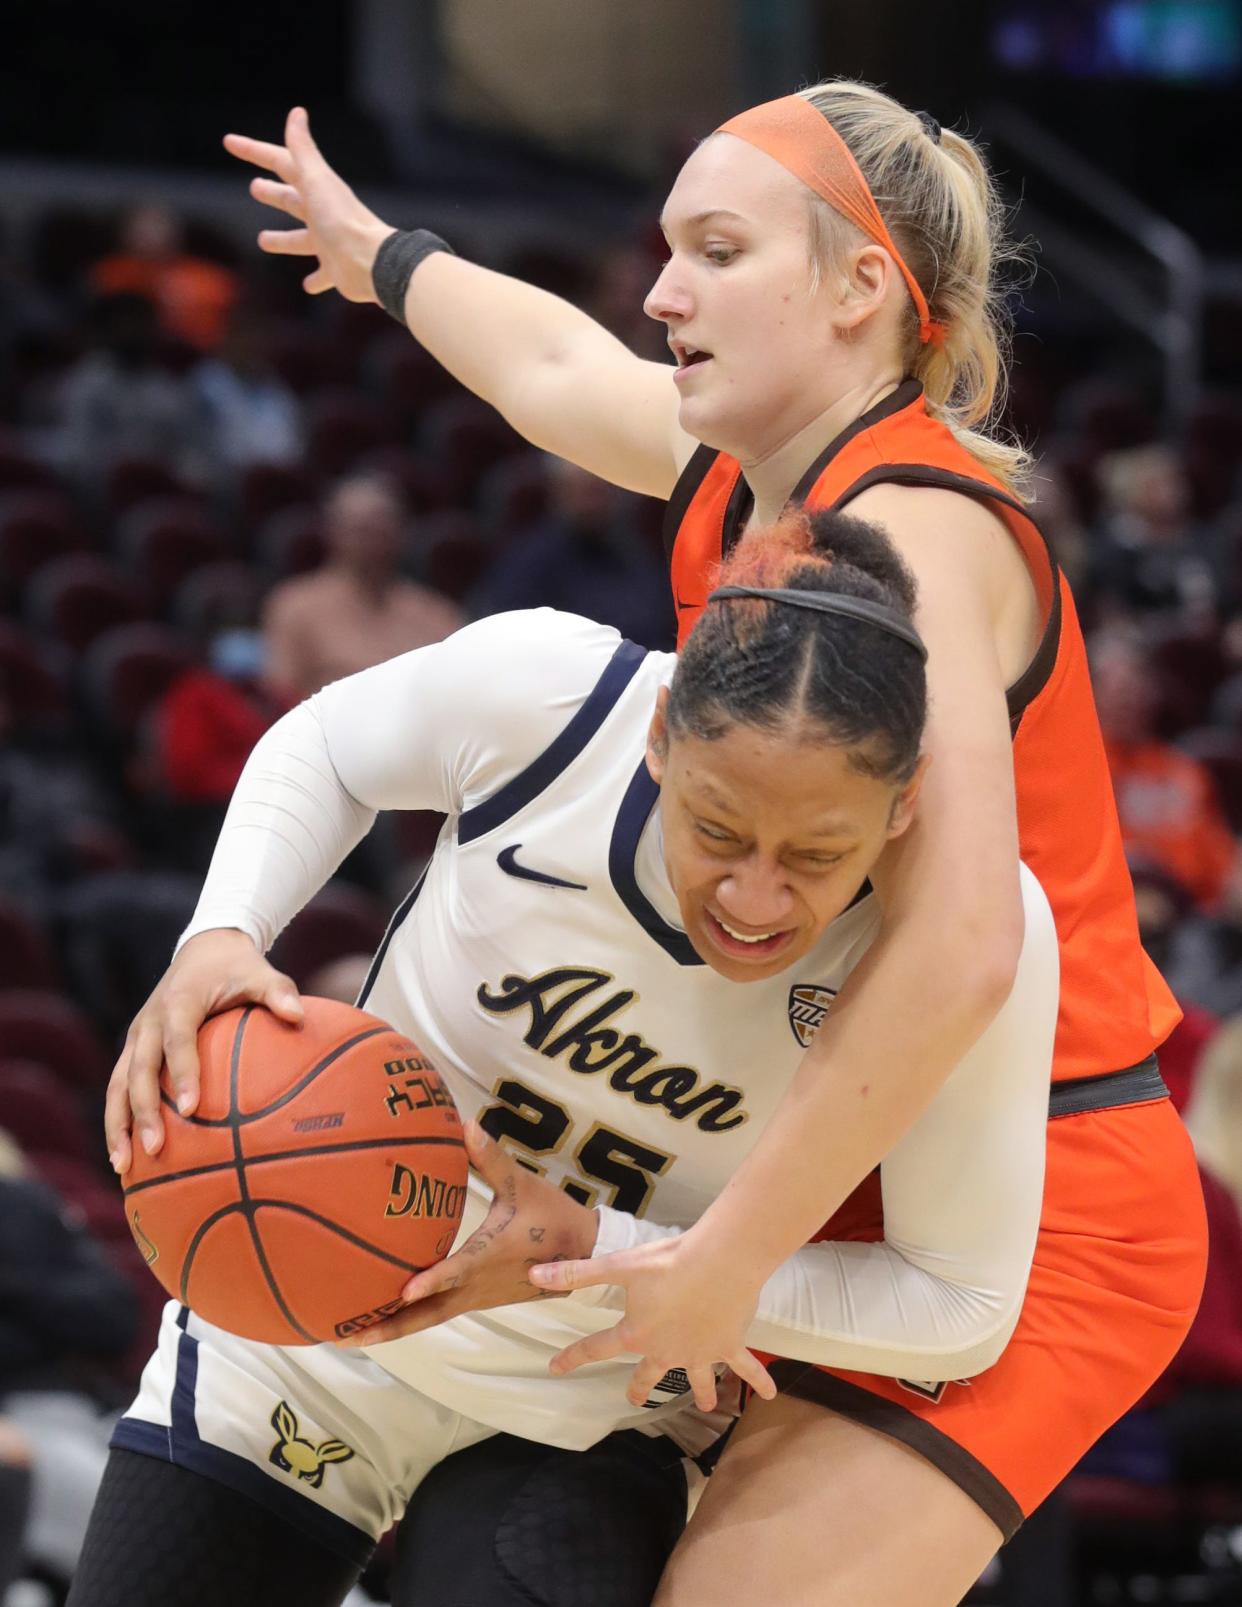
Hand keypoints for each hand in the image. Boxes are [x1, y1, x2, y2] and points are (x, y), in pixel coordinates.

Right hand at [105, 928, 302, 1173]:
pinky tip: (123, 1155)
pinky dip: (117, 1119)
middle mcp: (149, 1022)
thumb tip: (299, 1017)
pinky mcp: (133, 1049)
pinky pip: (119, 1086)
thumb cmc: (237, 966)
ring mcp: (136, 1037)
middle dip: (144, 1111)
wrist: (204, 947)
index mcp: (178, 1003)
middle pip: (139, 1070)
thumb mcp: (260, 972)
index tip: (190, 1108)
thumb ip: (279, 992)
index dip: (181, 1073)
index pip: (177, 1040)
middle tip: (156, 1148)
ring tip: (123, 1165)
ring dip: (117, 1124)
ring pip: (118, 1084)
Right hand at [224, 106, 393, 300]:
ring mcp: (329, 242)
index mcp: (315, 188)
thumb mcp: (316, 180)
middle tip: (254, 188)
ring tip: (263, 240)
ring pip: (301, 240)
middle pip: (291, 200)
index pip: (280, 162)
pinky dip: (315, 279)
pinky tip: (307, 286)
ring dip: (283, 240)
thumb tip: (297, 113)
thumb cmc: (341, 220)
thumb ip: (303, 150)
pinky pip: (322, 275)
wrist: (371, 262)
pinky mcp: (336, 270)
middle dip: (272, 193)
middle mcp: (322, 213)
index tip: (229, 142)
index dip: (254, 151)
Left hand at [337, 1123, 599, 1346]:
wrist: (584, 1253)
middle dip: (389, 1327)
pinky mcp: (479, 1298)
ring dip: (396, 1327)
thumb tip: (465, 1124)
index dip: (431, 1281)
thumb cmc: (552, 1215)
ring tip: (353, 1333)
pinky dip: (413, 1318)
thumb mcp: (522, 1184)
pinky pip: (441, 1311)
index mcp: (490, 1256)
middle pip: (430, 1313)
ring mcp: (478, 1297)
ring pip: (433, 1317)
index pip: (457, 1271)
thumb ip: (491, 1158)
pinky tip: (388, 1315)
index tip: (402, 1292)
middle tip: (349, 1337)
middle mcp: (479, 1285)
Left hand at [528, 1228, 776, 1410]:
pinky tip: (773, 1394)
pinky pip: (744, 1368)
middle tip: (633, 1398)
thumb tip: (533, 1277)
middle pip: (648, 1374)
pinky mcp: (728, 1345)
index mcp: (636, 1333)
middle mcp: (666, 1350)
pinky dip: (758, 1380)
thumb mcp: (619, 1265)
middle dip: (639, 1387)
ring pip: (697, 1379)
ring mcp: (699, 1353)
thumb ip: (577, 1274)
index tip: (554, 1369)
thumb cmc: (669, 1261)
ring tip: (707, 1406)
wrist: (720, 1261)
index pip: (596, 1348)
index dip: (573, 1357)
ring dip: (702, 1392)